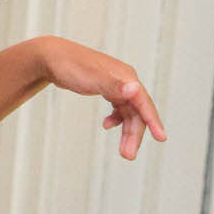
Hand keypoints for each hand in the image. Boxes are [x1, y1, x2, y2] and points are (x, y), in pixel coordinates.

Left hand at [37, 37, 167, 160]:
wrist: (52, 57)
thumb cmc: (70, 66)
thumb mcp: (92, 78)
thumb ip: (114, 86)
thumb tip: (135, 89)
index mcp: (126, 77)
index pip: (144, 102)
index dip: (153, 121)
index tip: (161, 138)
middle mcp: (125, 81)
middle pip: (137, 112)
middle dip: (134, 134)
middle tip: (128, 156)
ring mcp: (117, 85)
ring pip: (129, 112)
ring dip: (127, 131)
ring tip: (123, 152)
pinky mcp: (107, 88)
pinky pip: (119, 107)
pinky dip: (116, 119)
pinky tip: (107, 126)